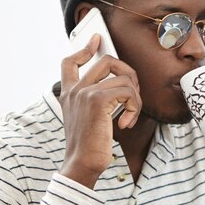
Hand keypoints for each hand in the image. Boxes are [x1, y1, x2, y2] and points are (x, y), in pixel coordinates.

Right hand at [58, 34, 141, 187]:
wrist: (82, 164)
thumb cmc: (89, 146)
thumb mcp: (87, 119)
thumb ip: (95, 101)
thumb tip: (119, 88)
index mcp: (68, 94)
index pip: (70, 62)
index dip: (84, 49)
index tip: (96, 40)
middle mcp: (74, 90)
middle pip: (107, 61)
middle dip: (128, 73)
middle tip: (133, 94)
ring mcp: (85, 93)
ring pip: (123, 78)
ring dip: (135, 98)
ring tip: (128, 117)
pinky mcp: (97, 100)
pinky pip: (128, 92)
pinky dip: (134, 108)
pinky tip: (125, 124)